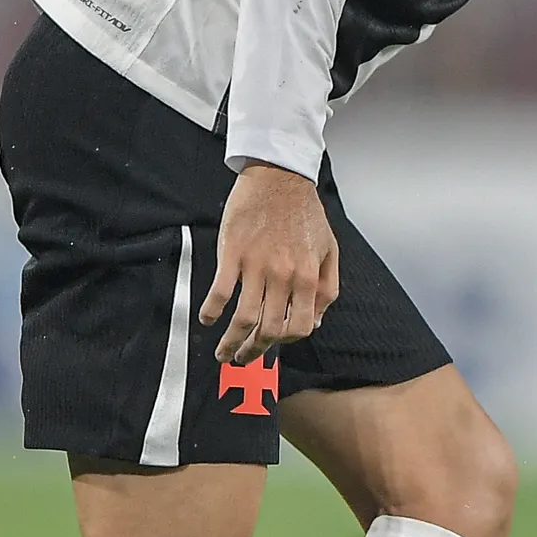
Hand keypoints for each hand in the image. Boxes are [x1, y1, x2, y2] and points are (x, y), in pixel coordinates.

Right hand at [200, 162, 339, 363]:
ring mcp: (257, 266)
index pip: (299, 327)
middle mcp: (284, 276)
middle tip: (243, 359)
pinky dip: (211, 312)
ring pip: (243, 319)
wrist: (280, 177)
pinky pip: (220, 293)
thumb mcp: (329, 250)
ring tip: (222, 352)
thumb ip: (327, 288)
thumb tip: (316, 321)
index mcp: (309, 277)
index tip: (273, 345)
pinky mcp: (233, 254)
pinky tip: (206, 319)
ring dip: (231, 342)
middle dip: (254, 351)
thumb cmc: (305, 212)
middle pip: (269, 330)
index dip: (285, 343)